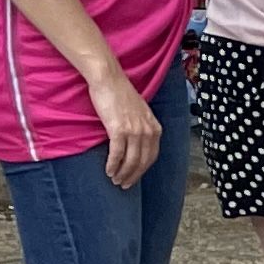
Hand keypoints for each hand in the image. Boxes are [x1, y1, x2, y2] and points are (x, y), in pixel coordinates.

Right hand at [89, 66, 160, 188]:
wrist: (109, 79)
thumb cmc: (120, 94)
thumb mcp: (139, 112)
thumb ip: (141, 128)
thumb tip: (136, 144)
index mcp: (154, 127)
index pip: (152, 156)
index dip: (142, 170)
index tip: (134, 178)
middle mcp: (147, 131)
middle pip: (142, 161)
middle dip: (133, 176)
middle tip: (123, 185)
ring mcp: (134, 130)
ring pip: (130, 160)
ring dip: (122, 173)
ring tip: (115, 180)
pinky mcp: (119, 129)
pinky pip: (117, 154)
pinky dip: (113, 165)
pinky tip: (109, 171)